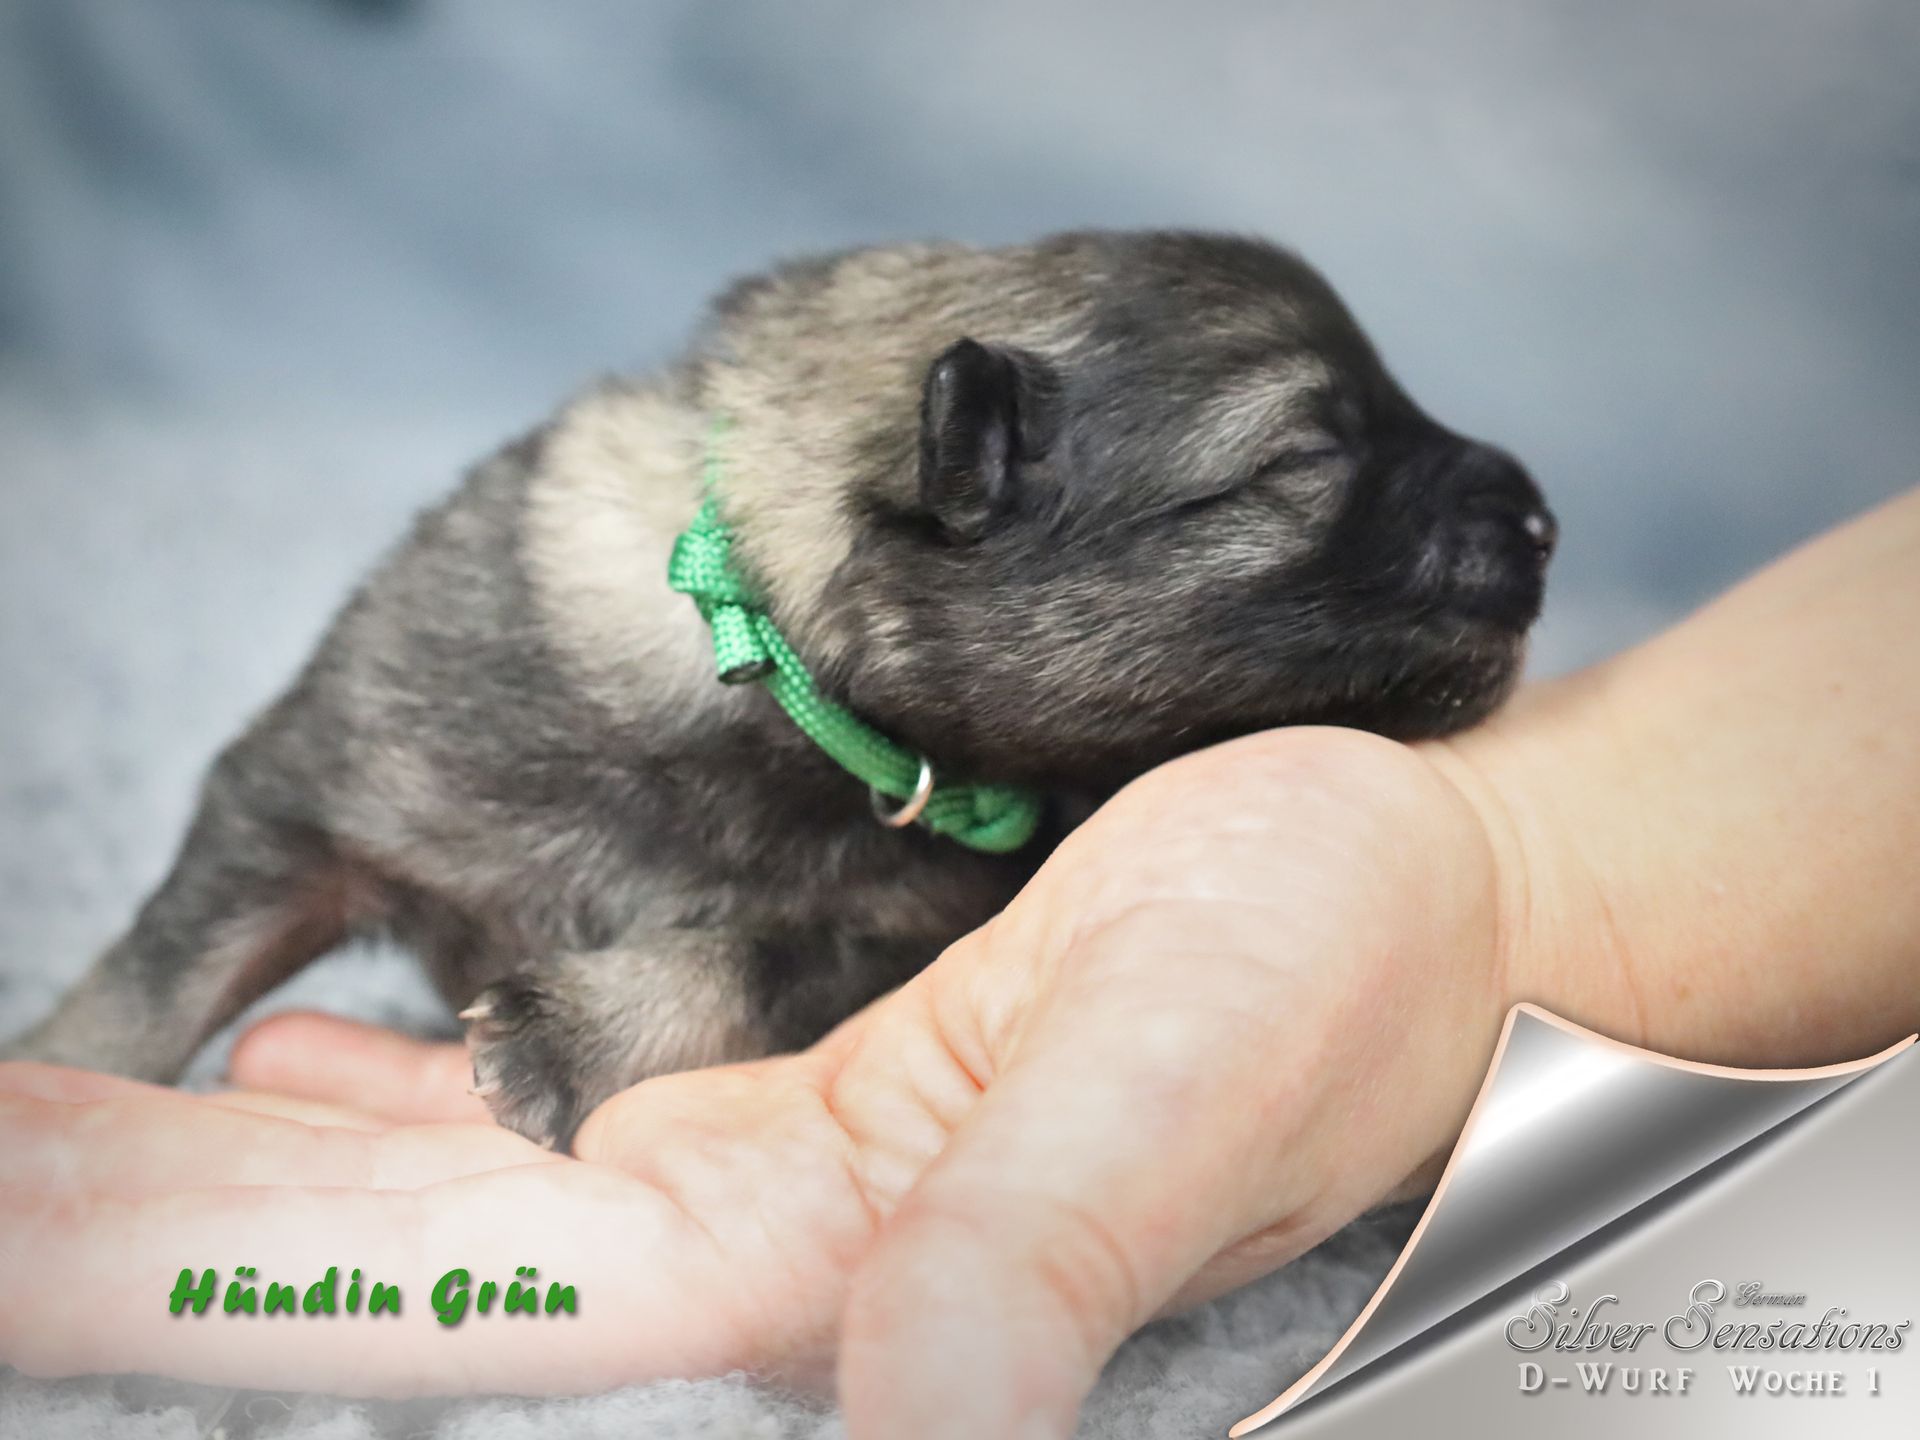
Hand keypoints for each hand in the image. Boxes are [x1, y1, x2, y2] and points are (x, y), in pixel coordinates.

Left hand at [0, 725, 1524, 1436]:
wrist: (1416, 905)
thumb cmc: (1336, 977)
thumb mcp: (1187, 1087)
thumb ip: (1037, 1257)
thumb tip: (918, 1433)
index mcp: (829, 1265)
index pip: (458, 1292)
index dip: (224, 1271)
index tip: (2, 1225)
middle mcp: (779, 1253)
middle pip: (412, 1257)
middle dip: (164, 1223)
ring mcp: (791, 1181)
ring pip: (461, 1191)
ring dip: (254, 1170)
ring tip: (52, 1143)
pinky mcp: (827, 1105)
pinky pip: (559, 1128)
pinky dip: (407, 1107)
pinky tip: (309, 1079)